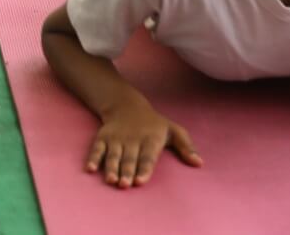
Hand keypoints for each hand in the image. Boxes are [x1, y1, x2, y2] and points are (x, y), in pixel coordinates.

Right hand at [86, 100, 201, 187]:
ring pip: (113, 155)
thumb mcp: (174, 130)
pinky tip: (90, 169)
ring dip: (111, 168)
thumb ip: (187, 147)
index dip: (144, 169)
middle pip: (129, 158)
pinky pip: (96, 148)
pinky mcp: (103, 137)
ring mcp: (116, 138)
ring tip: (111, 180)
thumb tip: (199, 163)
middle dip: (126, 171)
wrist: (126, 105)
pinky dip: (93, 158)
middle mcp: (132, 139)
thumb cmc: (154, 123)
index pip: (147, 156)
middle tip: (125, 185)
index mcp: (151, 138)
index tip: (141, 181)